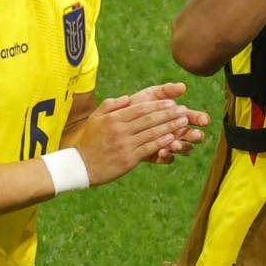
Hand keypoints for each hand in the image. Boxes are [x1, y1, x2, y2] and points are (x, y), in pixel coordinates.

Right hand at [74, 97, 193, 184]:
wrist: (80, 166)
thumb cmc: (90, 141)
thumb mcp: (95, 118)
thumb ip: (111, 105)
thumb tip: (128, 98)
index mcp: (114, 119)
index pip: (140, 109)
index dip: (158, 105)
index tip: (172, 103)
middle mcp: (121, 130)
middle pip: (149, 119)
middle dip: (169, 114)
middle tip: (184, 110)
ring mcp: (125, 145)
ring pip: (152, 133)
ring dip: (170, 126)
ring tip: (183, 122)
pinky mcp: (129, 159)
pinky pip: (148, 148)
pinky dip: (162, 142)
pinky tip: (173, 138)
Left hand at [125, 82, 209, 162]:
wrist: (118, 121)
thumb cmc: (137, 105)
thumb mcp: (151, 95)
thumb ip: (167, 90)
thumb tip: (183, 86)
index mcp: (179, 116)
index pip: (195, 118)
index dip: (201, 119)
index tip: (203, 120)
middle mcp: (178, 131)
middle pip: (194, 136)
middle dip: (196, 136)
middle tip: (195, 134)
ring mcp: (169, 144)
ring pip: (183, 149)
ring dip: (182, 147)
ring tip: (175, 144)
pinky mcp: (158, 155)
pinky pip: (167, 159)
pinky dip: (167, 156)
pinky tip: (161, 152)